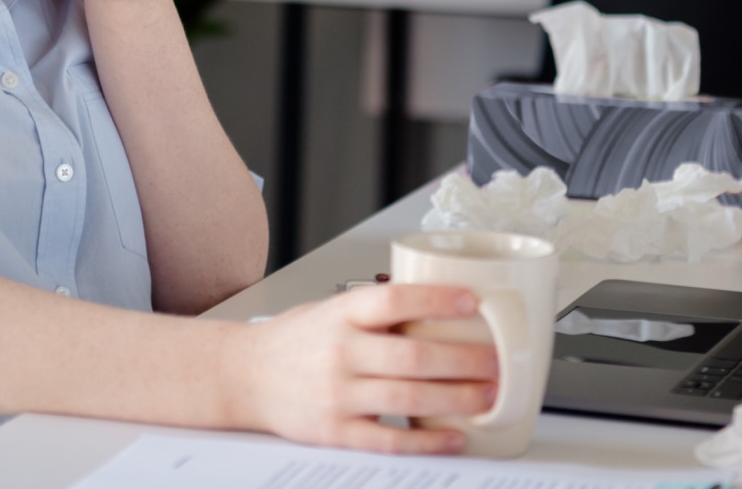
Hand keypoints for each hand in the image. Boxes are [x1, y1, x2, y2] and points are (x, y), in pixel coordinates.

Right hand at [225, 284, 499, 453]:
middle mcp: (340, 352)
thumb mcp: (331, 309)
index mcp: (341, 314)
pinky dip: (426, 441)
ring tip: (488, 397)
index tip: (472, 303)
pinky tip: (454, 437)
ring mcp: (337, 394)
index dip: (436, 299)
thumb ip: (378, 311)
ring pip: (408, 398)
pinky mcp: (335, 431)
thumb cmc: (295, 340)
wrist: (244, 375)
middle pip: (413, 355)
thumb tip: (445, 305)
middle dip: (464, 361)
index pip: (394, 300)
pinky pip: (389, 440)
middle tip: (497, 362)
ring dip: (456, 398)